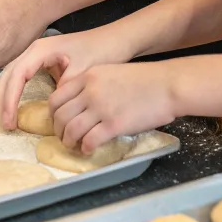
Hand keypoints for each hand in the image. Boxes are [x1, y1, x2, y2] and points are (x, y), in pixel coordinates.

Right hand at [0, 28, 126, 129]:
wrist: (114, 39)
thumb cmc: (101, 50)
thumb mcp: (83, 71)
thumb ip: (64, 87)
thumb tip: (51, 106)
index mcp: (41, 50)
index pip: (17, 75)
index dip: (10, 99)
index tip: (11, 120)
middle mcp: (34, 50)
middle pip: (8, 75)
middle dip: (3, 100)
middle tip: (6, 125)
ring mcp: (37, 54)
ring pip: (11, 74)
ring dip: (5, 95)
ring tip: (6, 119)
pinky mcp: (42, 61)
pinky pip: (20, 75)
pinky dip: (13, 90)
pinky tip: (11, 103)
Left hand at [50, 62, 178, 153]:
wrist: (167, 84)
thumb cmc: (145, 79)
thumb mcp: (112, 72)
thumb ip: (94, 84)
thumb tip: (82, 101)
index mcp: (89, 77)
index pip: (56, 97)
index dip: (53, 113)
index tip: (58, 121)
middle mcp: (90, 91)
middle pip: (60, 115)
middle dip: (58, 130)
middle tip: (64, 137)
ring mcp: (101, 108)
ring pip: (71, 129)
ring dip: (69, 141)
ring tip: (74, 146)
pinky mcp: (114, 124)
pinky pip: (90, 140)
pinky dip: (85, 148)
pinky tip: (89, 149)